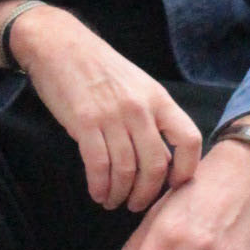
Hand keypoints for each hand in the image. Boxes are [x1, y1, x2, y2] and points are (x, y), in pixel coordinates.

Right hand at [0, 0, 202, 210]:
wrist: (60, 45)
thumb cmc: (100, 68)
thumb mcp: (138, 86)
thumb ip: (153, 118)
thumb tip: (166, 159)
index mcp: (159, 98)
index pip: (189, 139)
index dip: (187, 169)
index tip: (174, 186)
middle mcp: (140, 108)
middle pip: (156, 164)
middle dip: (147, 193)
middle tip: (136, 204)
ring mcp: (112, 115)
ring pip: (126, 170)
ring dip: (120, 193)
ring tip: (113, 201)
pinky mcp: (84, 122)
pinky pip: (98, 165)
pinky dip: (99, 186)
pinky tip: (97, 193)